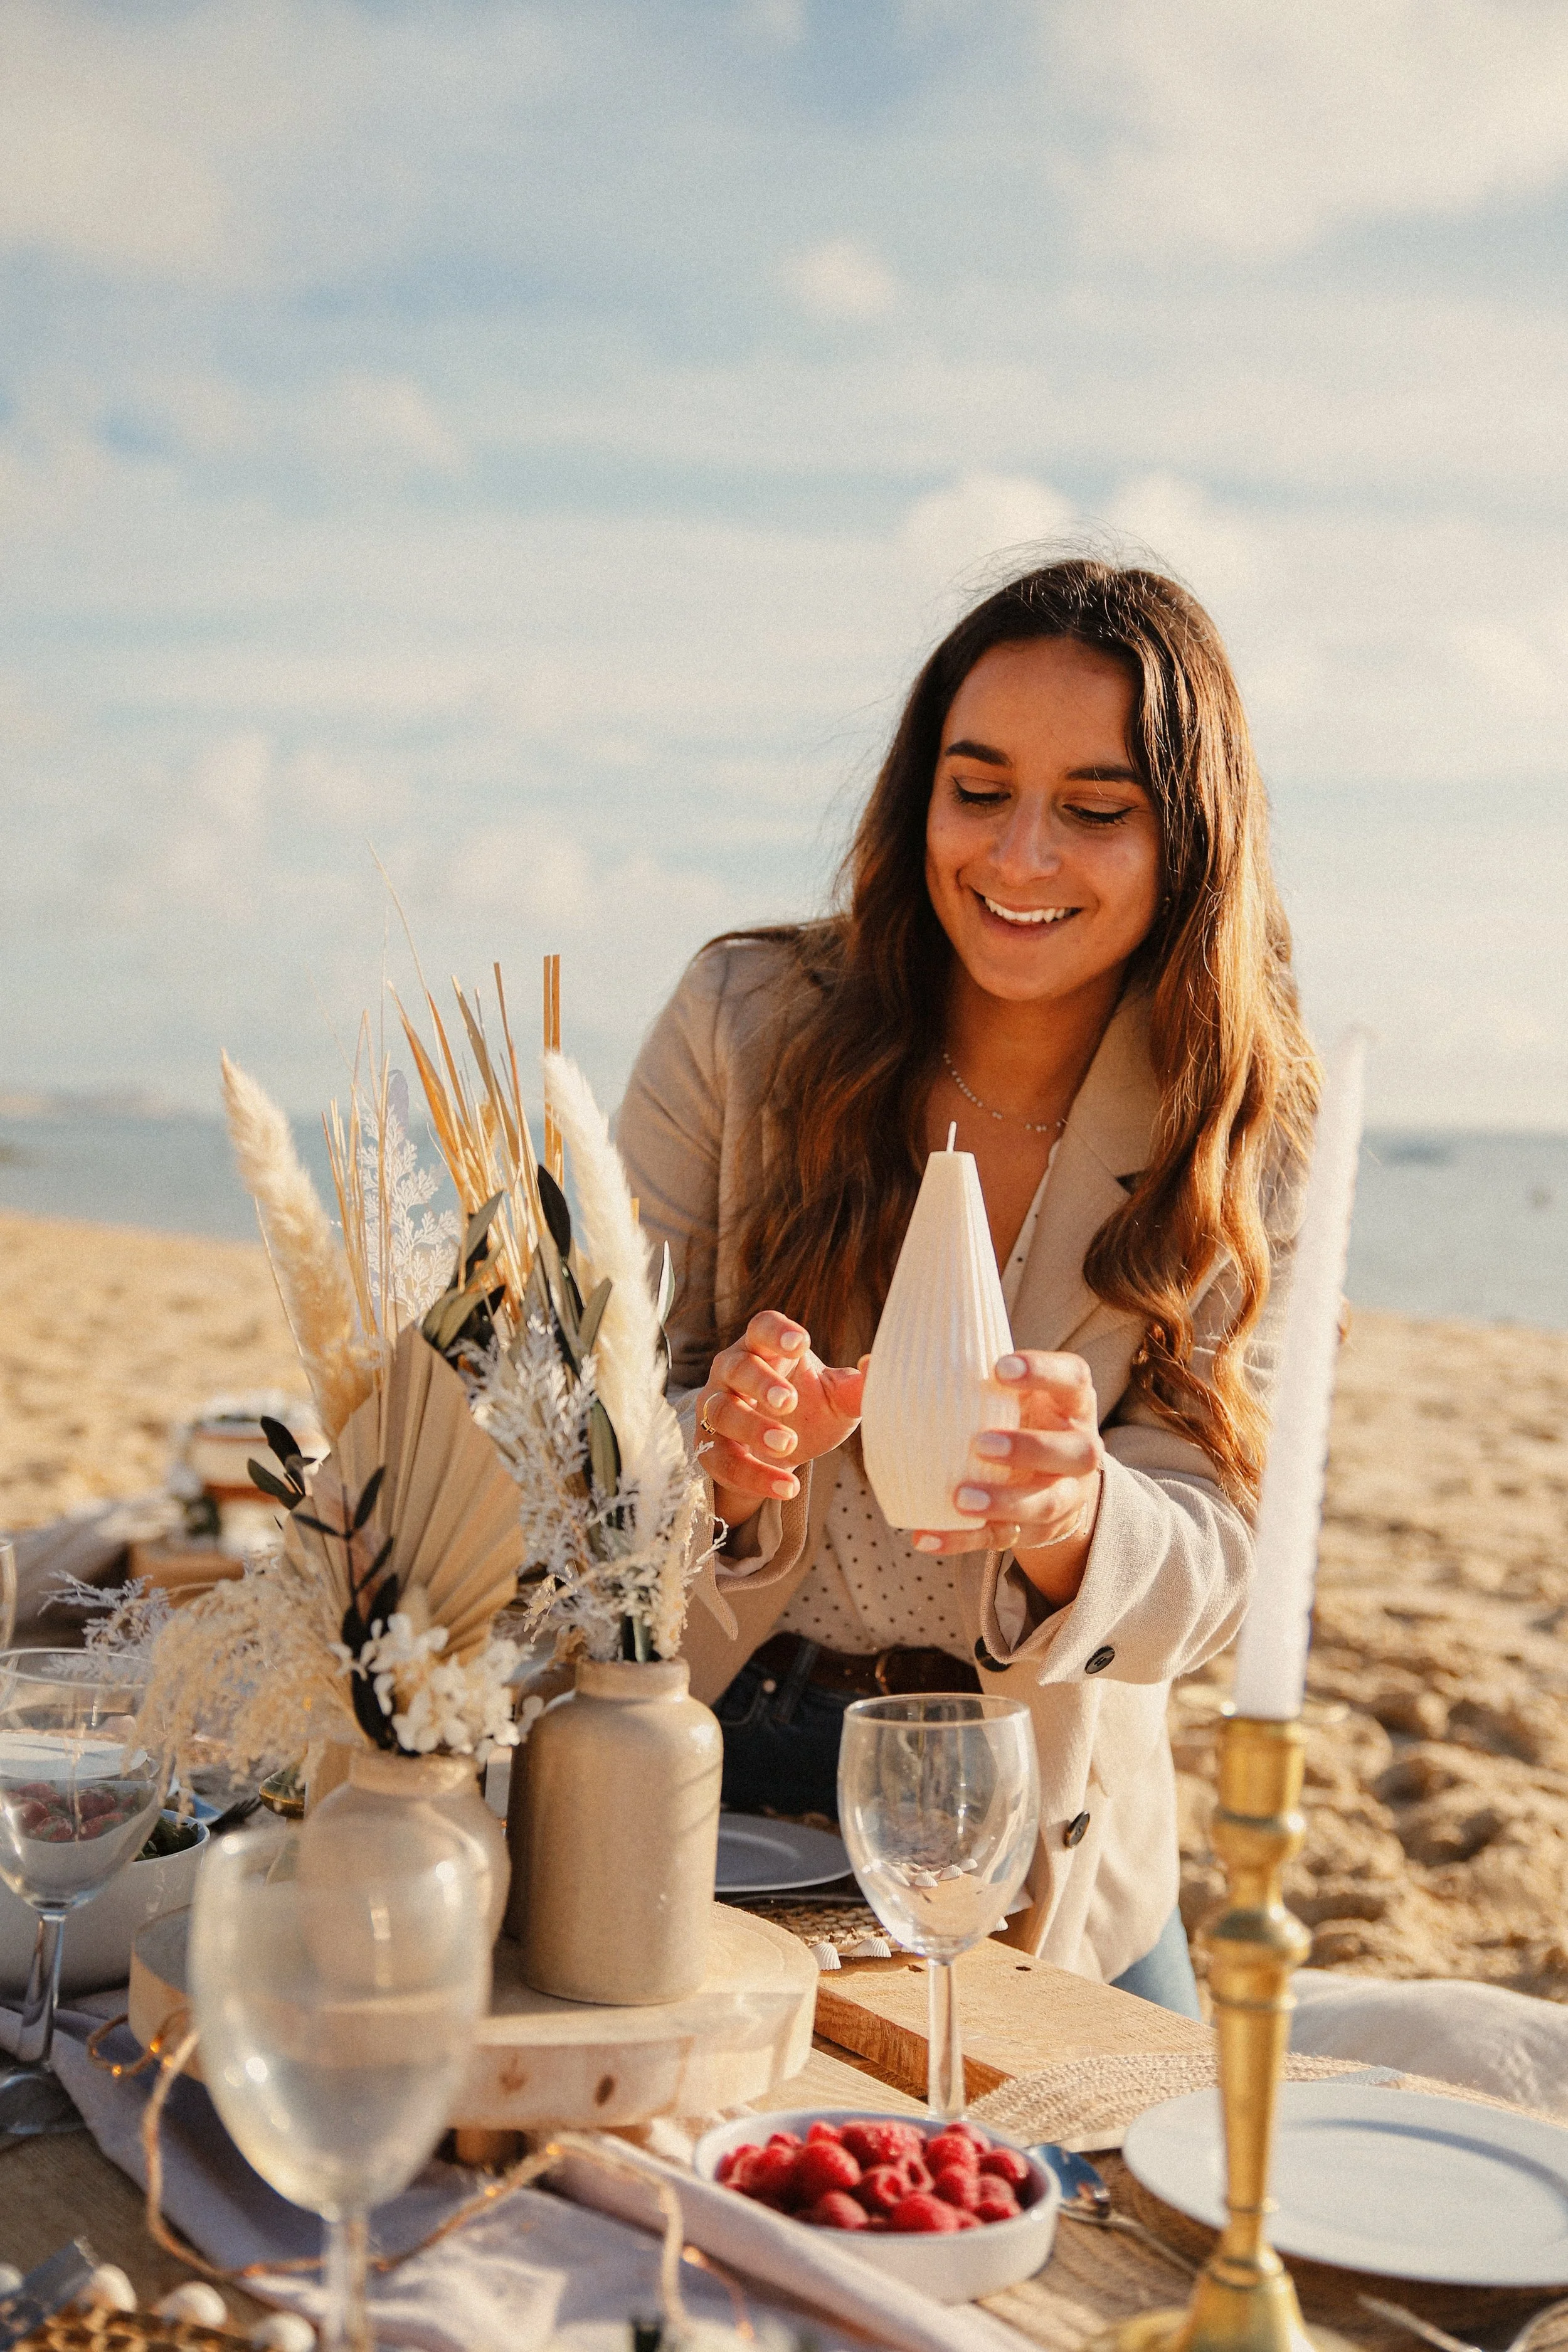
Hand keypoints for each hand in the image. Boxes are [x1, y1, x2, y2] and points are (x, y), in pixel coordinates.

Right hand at [694, 1311, 866, 1527]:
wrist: (781, 1454)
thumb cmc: (810, 1410)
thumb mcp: (838, 1399)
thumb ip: (857, 1387)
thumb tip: (876, 1366)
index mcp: (765, 1349)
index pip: (762, 1327)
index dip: (777, 1332)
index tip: (801, 1344)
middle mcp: (733, 1371)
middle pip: (738, 1367)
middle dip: (762, 1383)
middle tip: (789, 1402)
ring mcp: (716, 1407)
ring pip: (722, 1411)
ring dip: (752, 1428)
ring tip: (787, 1445)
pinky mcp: (709, 1447)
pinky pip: (723, 1460)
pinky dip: (754, 1475)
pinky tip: (786, 1487)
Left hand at [910, 1351, 1103, 1600]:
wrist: (1046, 1479)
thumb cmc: (1009, 1418)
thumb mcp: (994, 1394)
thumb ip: (944, 1378)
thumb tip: (867, 1367)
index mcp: (1068, 1403)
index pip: (1073, 1377)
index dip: (1043, 1371)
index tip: (999, 1367)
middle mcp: (1078, 1448)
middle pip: (1077, 1450)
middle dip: (1031, 1447)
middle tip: (981, 1443)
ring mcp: (1065, 1494)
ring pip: (1049, 1503)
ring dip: (1005, 1502)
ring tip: (960, 1499)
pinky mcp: (1037, 1531)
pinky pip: (1003, 1540)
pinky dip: (962, 1540)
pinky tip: (925, 1536)